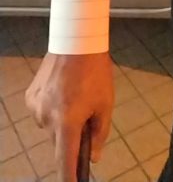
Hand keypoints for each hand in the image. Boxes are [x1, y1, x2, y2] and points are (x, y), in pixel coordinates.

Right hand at [25, 51, 113, 181]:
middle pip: (59, 142)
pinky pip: (42, 112)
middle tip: (85, 116)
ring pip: (50, 127)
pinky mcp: (30, 97)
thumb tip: (95, 156)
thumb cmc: (95, 73)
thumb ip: (100, 133)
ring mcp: (35, 107)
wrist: (76, 40)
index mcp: (67, 123)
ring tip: (74, 97)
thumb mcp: (105, 104)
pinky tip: (62, 91)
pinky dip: (52, 108)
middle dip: (71, 137)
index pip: (66, 162)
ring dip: (61, 121)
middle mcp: (46, 119)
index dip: (70, 178)